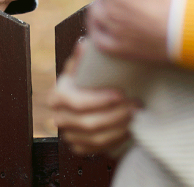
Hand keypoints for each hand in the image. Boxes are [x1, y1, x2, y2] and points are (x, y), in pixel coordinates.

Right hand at [50, 40, 137, 154]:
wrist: (83, 99)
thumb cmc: (84, 79)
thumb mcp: (82, 66)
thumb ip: (82, 57)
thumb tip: (83, 45)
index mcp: (56, 97)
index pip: (78, 103)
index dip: (100, 101)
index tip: (120, 93)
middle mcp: (59, 119)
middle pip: (89, 123)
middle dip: (115, 115)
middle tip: (135, 105)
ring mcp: (69, 135)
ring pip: (96, 138)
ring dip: (119, 128)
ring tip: (136, 115)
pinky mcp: (80, 147)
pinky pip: (99, 149)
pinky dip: (116, 139)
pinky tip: (130, 128)